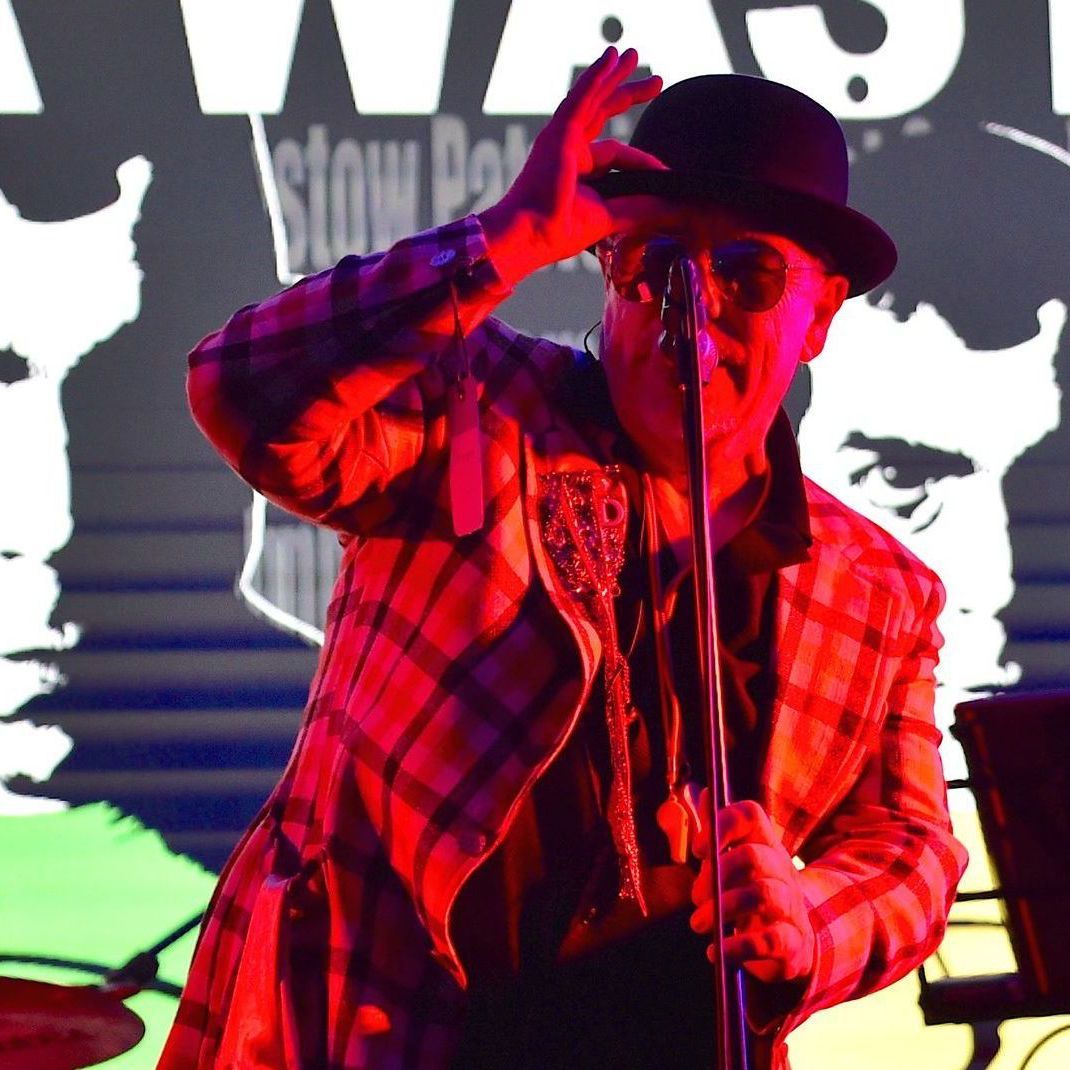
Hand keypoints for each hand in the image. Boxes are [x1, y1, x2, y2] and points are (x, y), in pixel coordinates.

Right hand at [479, 46, 669, 284]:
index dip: (642, 160)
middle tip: (656, 81)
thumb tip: (674, 205)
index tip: (666, 171)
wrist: (530, 235)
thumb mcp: (610, 217)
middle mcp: (568, 149)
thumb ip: (641, 208)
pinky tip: (612, 57)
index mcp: (576, 169)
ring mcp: (562, 139)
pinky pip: (582, 97)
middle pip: (603, 113)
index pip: (616, 155)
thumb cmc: (558, 233)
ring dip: (612, 75)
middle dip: (628, 93)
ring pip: (593, 99)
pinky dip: (596, 76)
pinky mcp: (560, 134)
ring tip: (630, 55)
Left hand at [689, 796, 815, 983]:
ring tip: (698, 923)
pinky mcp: (793, 944)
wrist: (791, 945)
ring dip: (724, 909)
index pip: (751, 814)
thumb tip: (705, 793)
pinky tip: (716, 952)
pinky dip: (738, 947)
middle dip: (717, 874)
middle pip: (753, 857)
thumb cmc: (751, 895)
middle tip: (696, 896)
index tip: (698, 849)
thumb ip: (718, 833)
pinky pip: (771, 941)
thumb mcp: (734, 863)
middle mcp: (783, 870)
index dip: (722, 824)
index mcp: (765, 844)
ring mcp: (792, 907)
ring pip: (764, 895)